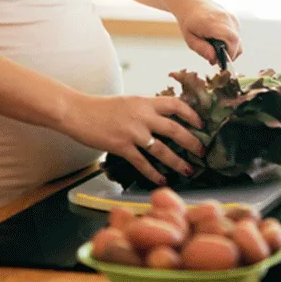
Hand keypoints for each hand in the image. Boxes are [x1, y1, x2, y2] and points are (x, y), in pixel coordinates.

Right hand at [61, 93, 205, 184]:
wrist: (77, 111)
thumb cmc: (100, 108)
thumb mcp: (128, 102)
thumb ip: (145, 110)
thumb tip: (161, 120)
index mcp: (145, 102)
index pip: (175, 104)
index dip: (192, 114)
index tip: (201, 124)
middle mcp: (142, 116)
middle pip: (174, 129)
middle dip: (191, 142)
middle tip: (203, 152)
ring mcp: (132, 132)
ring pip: (161, 149)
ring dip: (177, 161)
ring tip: (189, 170)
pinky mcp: (121, 146)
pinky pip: (142, 163)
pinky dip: (154, 173)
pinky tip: (162, 179)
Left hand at [171, 0, 242, 65]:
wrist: (191, 2)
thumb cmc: (189, 21)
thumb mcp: (189, 38)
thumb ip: (202, 49)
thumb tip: (214, 59)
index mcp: (213, 23)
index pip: (231, 40)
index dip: (229, 54)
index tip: (220, 62)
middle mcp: (225, 18)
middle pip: (237, 42)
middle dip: (229, 54)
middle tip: (216, 58)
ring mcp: (231, 17)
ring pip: (238, 40)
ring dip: (230, 48)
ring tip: (216, 49)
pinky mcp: (234, 18)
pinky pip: (237, 35)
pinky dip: (230, 41)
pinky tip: (219, 41)